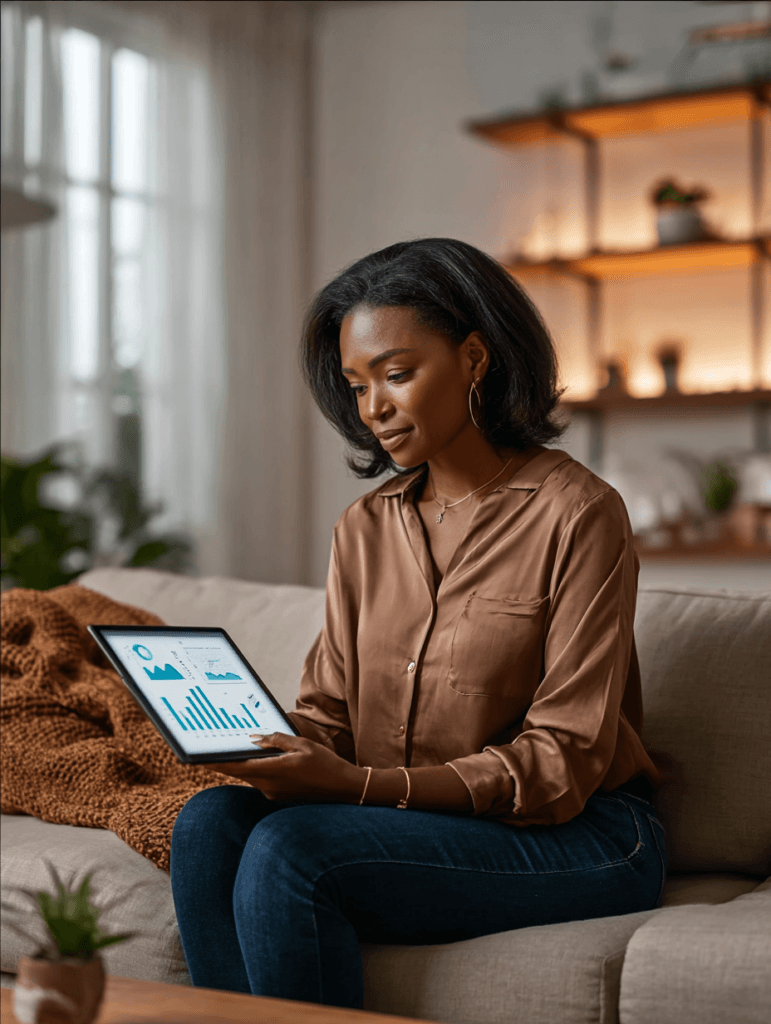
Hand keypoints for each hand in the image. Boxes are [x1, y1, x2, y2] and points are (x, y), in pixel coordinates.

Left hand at [207, 733, 364, 802]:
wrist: (344, 788)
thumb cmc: (325, 764)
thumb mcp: (302, 744)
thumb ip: (276, 740)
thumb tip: (255, 738)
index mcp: (273, 771)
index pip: (236, 767)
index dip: (215, 763)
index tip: (198, 757)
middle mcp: (269, 786)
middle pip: (239, 772)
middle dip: (223, 761)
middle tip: (206, 749)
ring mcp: (273, 793)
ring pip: (249, 776)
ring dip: (240, 765)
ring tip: (229, 750)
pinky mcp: (278, 795)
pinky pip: (260, 780)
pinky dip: (254, 770)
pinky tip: (257, 759)